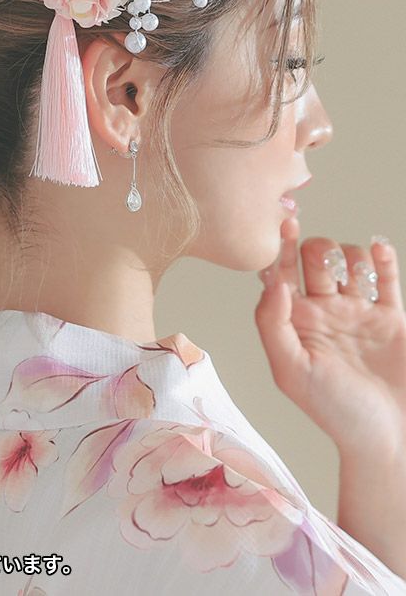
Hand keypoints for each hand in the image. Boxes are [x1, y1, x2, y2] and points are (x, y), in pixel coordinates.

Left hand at [254, 216, 405, 458]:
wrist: (387, 438)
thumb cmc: (334, 411)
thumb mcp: (292, 371)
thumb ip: (274, 325)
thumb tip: (273, 282)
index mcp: (296, 323)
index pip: (282, 274)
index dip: (280, 248)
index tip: (284, 225)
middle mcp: (324, 312)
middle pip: (315, 261)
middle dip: (316, 250)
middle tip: (323, 261)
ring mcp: (358, 312)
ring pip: (349, 262)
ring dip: (349, 253)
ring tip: (354, 269)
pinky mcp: (391, 318)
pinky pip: (386, 278)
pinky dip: (382, 258)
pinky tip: (377, 250)